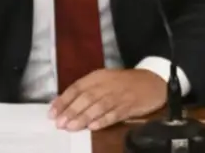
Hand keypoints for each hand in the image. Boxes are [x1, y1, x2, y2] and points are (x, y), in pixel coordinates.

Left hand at [48, 68, 166, 130]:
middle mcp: (106, 85)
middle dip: (71, 111)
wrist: (153, 81)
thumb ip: (87, 91)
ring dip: (83, 117)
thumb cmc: (125, 83)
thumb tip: (66, 105)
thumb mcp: (105, 80)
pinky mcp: (129, 106)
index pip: (77, 87)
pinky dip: (103, 120)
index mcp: (98, 77)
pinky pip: (114, 114)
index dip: (63, 100)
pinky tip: (93, 127)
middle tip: (59, 123)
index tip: (52, 113)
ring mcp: (118, 96)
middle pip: (86, 98)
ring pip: (97, 106)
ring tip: (71, 127)